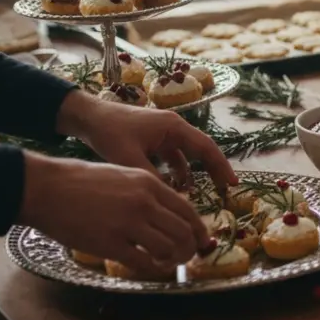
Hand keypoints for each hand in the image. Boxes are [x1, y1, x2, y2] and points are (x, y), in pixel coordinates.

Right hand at [18, 152, 206, 270]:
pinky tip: (150, 268)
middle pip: (184, 232)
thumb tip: (166, 213)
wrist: (47, 188)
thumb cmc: (80, 180)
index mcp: (149, 183)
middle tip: (187, 257)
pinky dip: (152, 269)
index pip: (188, 210)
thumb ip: (147, 191)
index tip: (199, 240)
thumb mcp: (123, 174)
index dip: (198, 230)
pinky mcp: (110, 244)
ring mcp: (129, 224)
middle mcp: (145, 203)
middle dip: (190, 248)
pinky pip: (143, 263)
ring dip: (173, 261)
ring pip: (169, 249)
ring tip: (168, 264)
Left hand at [56, 90, 237, 192]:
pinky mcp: (153, 139)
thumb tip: (169, 200)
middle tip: (224, 190)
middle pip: (201, 150)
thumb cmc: (109, 132)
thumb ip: (151, 178)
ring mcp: (164, 133)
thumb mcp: (129, 158)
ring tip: (195, 193)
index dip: (221, 167)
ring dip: (192, 173)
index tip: (232, 184)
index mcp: (174, 127)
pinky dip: (175, 171)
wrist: (87, 118)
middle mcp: (173, 127)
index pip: (206, 147)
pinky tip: (173, 186)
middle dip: (213, 170)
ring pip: (187, 155)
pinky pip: (172, 156)